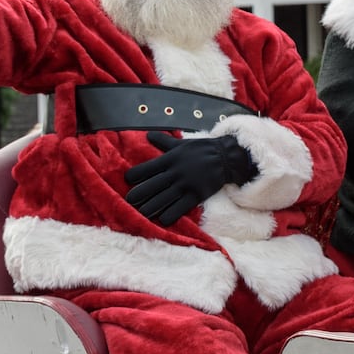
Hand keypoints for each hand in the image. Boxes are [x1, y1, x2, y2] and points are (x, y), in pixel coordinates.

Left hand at [124, 131, 259, 226]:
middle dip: (138, 195)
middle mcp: (176, 172)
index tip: (127, 180)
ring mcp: (186, 185)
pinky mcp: (196, 195)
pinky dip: (170, 215)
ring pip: (163, 199)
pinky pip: (180, 208)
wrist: (226, 157)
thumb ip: (164, 142)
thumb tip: (148, 135)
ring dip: (150, 208)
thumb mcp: (181, 144)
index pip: (148, 168)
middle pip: (152, 186)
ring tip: (140, 213)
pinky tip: (162, 219)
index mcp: (170, 159)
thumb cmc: (201, 150)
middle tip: (129, 202)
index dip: (135, 175)